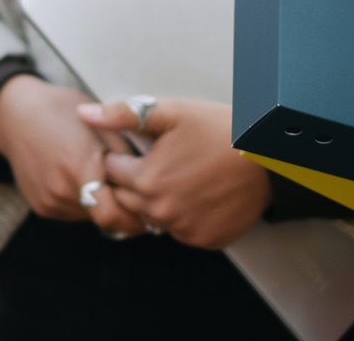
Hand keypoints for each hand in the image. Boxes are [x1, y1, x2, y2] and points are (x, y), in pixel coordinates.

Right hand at [0, 75, 143, 235]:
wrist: (16, 116)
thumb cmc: (64, 112)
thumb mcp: (100, 124)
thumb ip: (125, 155)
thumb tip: (150, 182)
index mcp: (80, 167)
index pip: (112, 215)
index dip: (134, 220)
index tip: (151, 213)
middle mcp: (62, 190)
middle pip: (103, 218)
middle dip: (123, 213)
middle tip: (138, 199)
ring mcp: (49, 201)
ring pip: (89, 216)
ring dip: (102, 206)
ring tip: (106, 180)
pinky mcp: (41, 206)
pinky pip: (72, 212)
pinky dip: (84, 203)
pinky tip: (83, 179)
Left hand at [77, 98, 270, 249]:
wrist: (269, 156)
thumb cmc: (220, 129)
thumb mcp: (171, 112)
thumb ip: (123, 115)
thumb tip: (84, 114)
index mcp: (146, 180)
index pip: (111, 172)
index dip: (122, 156)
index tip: (141, 148)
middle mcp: (160, 212)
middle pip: (127, 199)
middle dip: (135, 181)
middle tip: (161, 162)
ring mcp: (184, 230)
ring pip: (153, 218)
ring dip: (157, 201)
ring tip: (181, 176)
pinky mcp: (205, 240)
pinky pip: (181, 231)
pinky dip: (184, 216)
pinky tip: (199, 194)